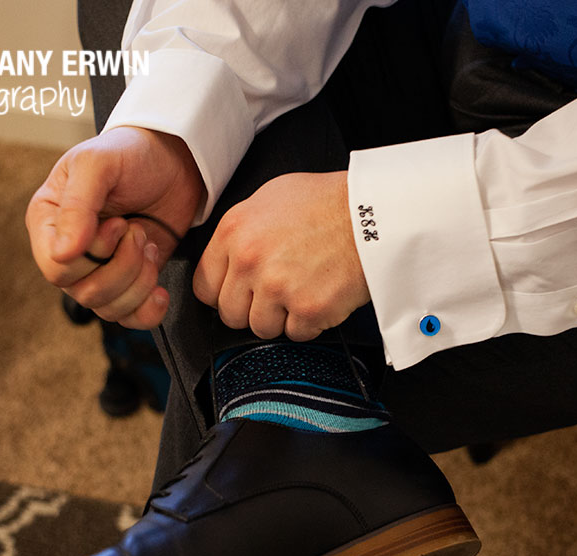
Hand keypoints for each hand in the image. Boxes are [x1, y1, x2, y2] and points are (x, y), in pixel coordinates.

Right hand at [25, 126, 204, 328]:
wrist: (174, 161)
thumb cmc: (130, 154)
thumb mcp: (97, 165)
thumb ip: (78, 205)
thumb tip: (63, 253)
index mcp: (49, 222)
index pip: (56, 268)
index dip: (92, 255)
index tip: (118, 224)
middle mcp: (69, 252)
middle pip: (84, 293)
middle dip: (122, 265)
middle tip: (138, 231)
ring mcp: (99, 271)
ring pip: (108, 308)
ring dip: (139, 281)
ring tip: (149, 244)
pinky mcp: (129, 282)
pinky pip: (129, 318)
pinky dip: (148, 311)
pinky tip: (160, 290)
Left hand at [193, 171, 369, 341]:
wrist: (372, 213)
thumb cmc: (326, 202)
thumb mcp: (269, 199)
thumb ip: (241, 233)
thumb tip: (226, 260)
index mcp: (234, 232)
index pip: (204, 286)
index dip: (223, 292)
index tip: (238, 293)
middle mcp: (250, 261)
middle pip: (230, 314)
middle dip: (251, 308)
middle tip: (276, 293)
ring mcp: (277, 287)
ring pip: (261, 329)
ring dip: (281, 318)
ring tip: (302, 291)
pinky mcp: (307, 309)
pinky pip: (296, 334)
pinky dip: (310, 322)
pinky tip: (321, 295)